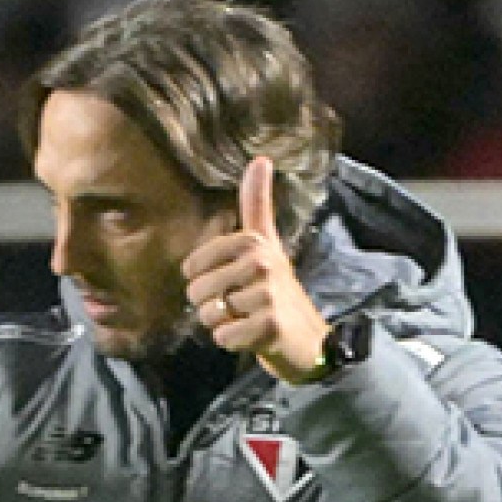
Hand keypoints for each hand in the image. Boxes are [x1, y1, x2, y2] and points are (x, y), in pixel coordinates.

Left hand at [182, 156, 328, 383]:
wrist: (307, 338)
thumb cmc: (278, 290)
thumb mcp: (267, 243)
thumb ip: (257, 204)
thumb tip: (261, 159)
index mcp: (253, 242)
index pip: (194, 266)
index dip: (201, 281)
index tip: (227, 283)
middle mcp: (261, 263)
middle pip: (198, 291)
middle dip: (210, 306)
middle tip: (238, 307)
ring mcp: (267, 295)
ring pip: (209, 316)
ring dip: (221, 325)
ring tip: (246, 319)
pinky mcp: (268, 326)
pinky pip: (223, 337)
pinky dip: (231, 342)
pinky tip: (251, 336)